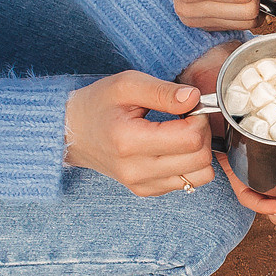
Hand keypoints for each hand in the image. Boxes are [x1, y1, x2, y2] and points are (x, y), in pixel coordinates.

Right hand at [64, 71, 213, 195]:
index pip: (190, 138)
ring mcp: (141, 185)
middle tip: (188, 118)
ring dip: (200, 152)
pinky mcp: (146, 191)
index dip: (199, 118)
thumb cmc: (99, 104)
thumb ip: (162, 91)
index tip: (189, 107)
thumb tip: (194, 98)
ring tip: (182, 133)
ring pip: (199, 176)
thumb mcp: (127, 84)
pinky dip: (189, 165)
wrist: (72, 131)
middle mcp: (136, 170)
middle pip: (199, 159)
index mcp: (130, 141)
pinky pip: (187, 183)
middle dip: (203, 134)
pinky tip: (173, 148)